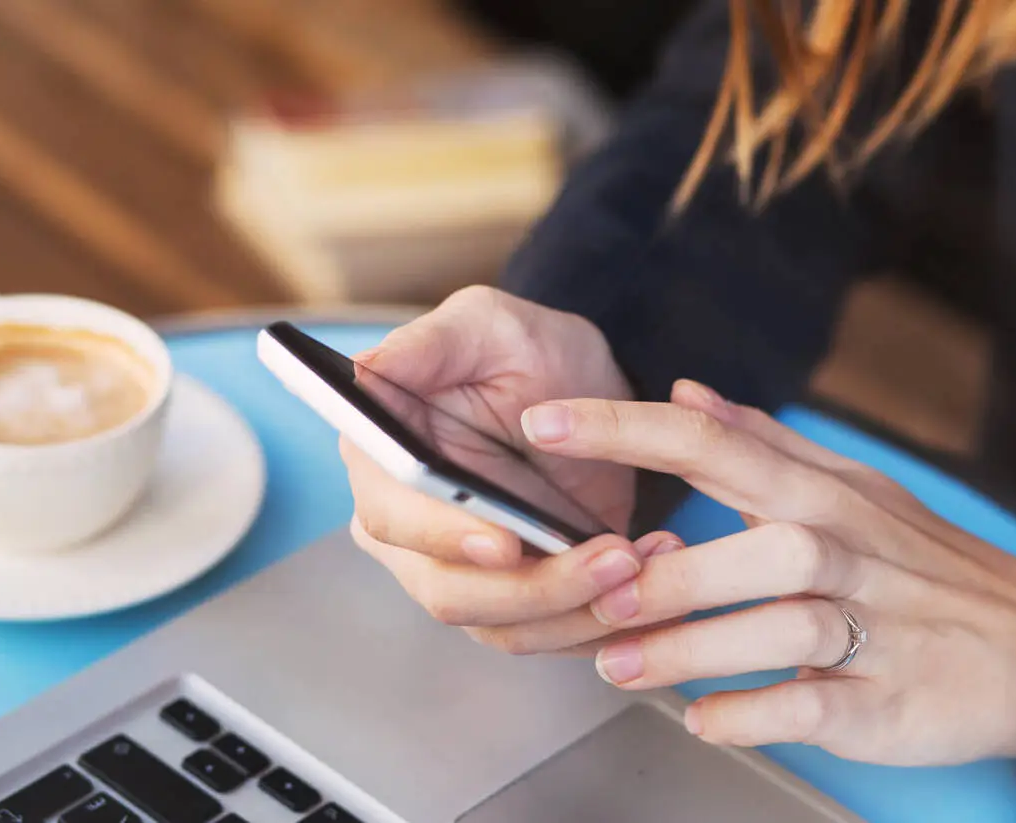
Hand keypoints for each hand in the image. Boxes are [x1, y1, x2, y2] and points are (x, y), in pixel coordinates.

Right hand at [343, 286, 646, 648]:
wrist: (584, 388)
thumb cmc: (524, 347)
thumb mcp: (484, 324)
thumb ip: (427, 344)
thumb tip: (363, 370)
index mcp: (382, 462)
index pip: (394, 519)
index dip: (444, 538)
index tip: (505, 542)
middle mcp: (409, 528)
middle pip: (451, 592)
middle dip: (537, 586)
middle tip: (614, 557)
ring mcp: (460, 571)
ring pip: (506, 626)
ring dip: (580, 609)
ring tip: (644, 562)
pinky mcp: (516, 597)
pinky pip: (550, 635)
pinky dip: (602, 621)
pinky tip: (651, 579)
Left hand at [518, 380, 1015, 764]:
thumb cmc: (918, 561)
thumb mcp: (846, 486)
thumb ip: (759, 442)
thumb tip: (684, 394)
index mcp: (820, 493)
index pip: (713, 443)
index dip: (623, 430)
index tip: (542, 423)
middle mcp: (845, 551)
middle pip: (758, 543)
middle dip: (667, 572)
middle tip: (593, 592)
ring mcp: (872, 627)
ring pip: (782, 627)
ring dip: (692, 648)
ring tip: (621, 666)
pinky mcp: (886, 700)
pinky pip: (812, 706)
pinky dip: (750, 715)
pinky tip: (702, 719)